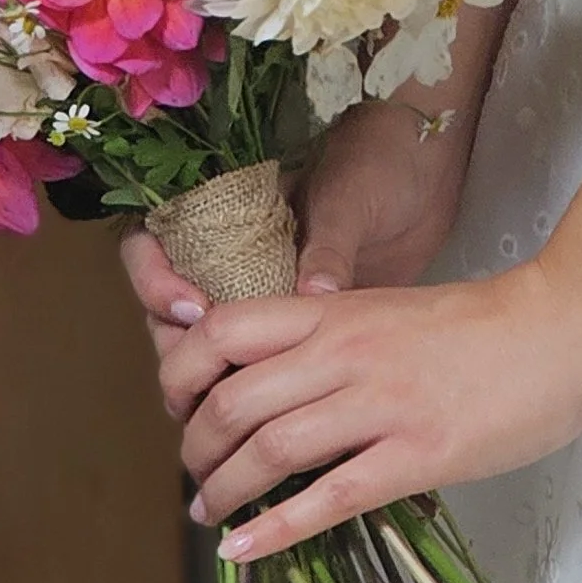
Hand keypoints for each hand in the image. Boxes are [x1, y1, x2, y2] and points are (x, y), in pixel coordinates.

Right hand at [118, 102, 471, 385]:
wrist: (428, 175)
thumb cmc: (378, 164)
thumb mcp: (348, 196)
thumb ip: (327, 245)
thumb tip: (314, 294)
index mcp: (225, 214)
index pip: (153, 246)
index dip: (155, 282)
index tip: (195, 312)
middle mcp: (233, 259)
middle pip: (172, 315)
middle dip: (179, 354)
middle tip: (206, 388)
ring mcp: (263, 296)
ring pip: (211, 350)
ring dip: (211, 384)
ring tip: (233, 415)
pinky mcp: (298, 329)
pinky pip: (262, 367)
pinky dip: (260, 393)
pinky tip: (277, 418)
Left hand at [149, 259, 581, 562]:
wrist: (558, 330)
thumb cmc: (480, 324)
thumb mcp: (388, 309)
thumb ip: (331, 337)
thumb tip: (279, 381)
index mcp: (334, 312)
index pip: (222, 332)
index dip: (183, 374)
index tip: (179, 406)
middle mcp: (343, 352)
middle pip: (232, 401)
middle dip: (195, 447)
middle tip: (193, 473)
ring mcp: (379, 404)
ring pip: (269, 451)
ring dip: (224, 490)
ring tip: (208, 513)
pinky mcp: (416, 454)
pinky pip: (329, 497)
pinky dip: (275, 530)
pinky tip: (243, 550)